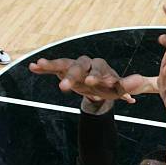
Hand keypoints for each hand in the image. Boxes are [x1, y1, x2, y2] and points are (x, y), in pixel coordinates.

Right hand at [28, 56, 143, 103]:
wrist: (99, 83)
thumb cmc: (109, 86)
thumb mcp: (118, 89)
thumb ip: (124, 91)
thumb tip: (132, 100)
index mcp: (101, 66)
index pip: (98, 70)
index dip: (95, 76)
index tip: (90, 82)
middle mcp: (87, 63)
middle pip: (78, 66)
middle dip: (71, 76)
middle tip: (64, 88)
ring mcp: (74, 66)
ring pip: (63, 63)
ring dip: (51, 65)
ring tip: (39, 63)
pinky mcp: (63, 70)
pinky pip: (53, 67)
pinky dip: (44, 67)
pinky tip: (33, 67)